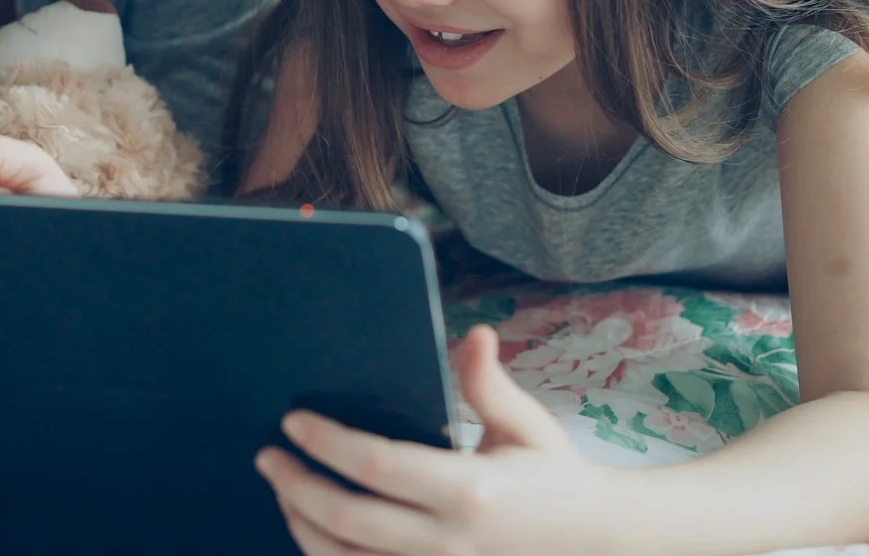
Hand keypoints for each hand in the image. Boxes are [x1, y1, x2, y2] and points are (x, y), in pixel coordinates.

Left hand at [255, 325, 619, 554]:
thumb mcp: (529, 425)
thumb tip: (475, 334)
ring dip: (302, 527)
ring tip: (283, 491)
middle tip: (268, 456)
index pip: (377, 467)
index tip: (293, 422)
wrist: (600, 543)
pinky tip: (316, 533)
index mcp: (470, 492)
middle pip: (347, 520)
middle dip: (296, 486)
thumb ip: (490, 385)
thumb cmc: (557, 477)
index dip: (327, 444)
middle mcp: (448, 542)